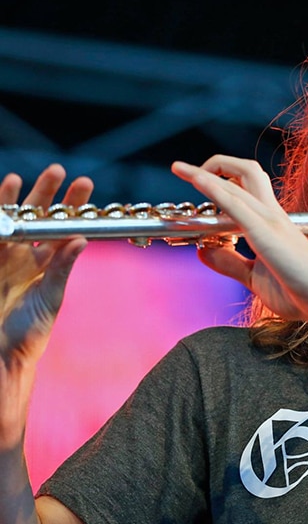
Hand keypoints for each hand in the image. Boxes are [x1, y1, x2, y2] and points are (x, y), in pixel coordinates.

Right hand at [0, 165, 90, 448]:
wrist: (1, 355)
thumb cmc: (30, 332)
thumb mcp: (51, 296)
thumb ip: (62, 267)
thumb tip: (80, 239)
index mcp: (47, 264)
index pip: (62, 227)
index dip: (71, 206)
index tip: (84, 182)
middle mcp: (24, 257)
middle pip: (37, 217)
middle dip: (46, 193)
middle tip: (59, 169)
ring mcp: (3, 259)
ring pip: (10, 221)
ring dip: (14, 199)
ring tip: (21, 177)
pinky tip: (0, 194)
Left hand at [171, 156, 307, 322]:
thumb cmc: (300, 292)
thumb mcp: (254, 277)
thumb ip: (230, 263)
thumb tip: (203, 251)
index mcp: (272, 224)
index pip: (246, 189)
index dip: (222, 180)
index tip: (198, 184)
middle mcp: (272, 214)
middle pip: (245, 172)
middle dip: (215, 164)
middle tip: (188, 173)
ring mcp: (270, 220)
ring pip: (239, 180)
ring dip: (206, 171)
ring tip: (181, 170)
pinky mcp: (265, 231)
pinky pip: (234, 202)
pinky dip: (212, 188)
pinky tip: (195, 180)